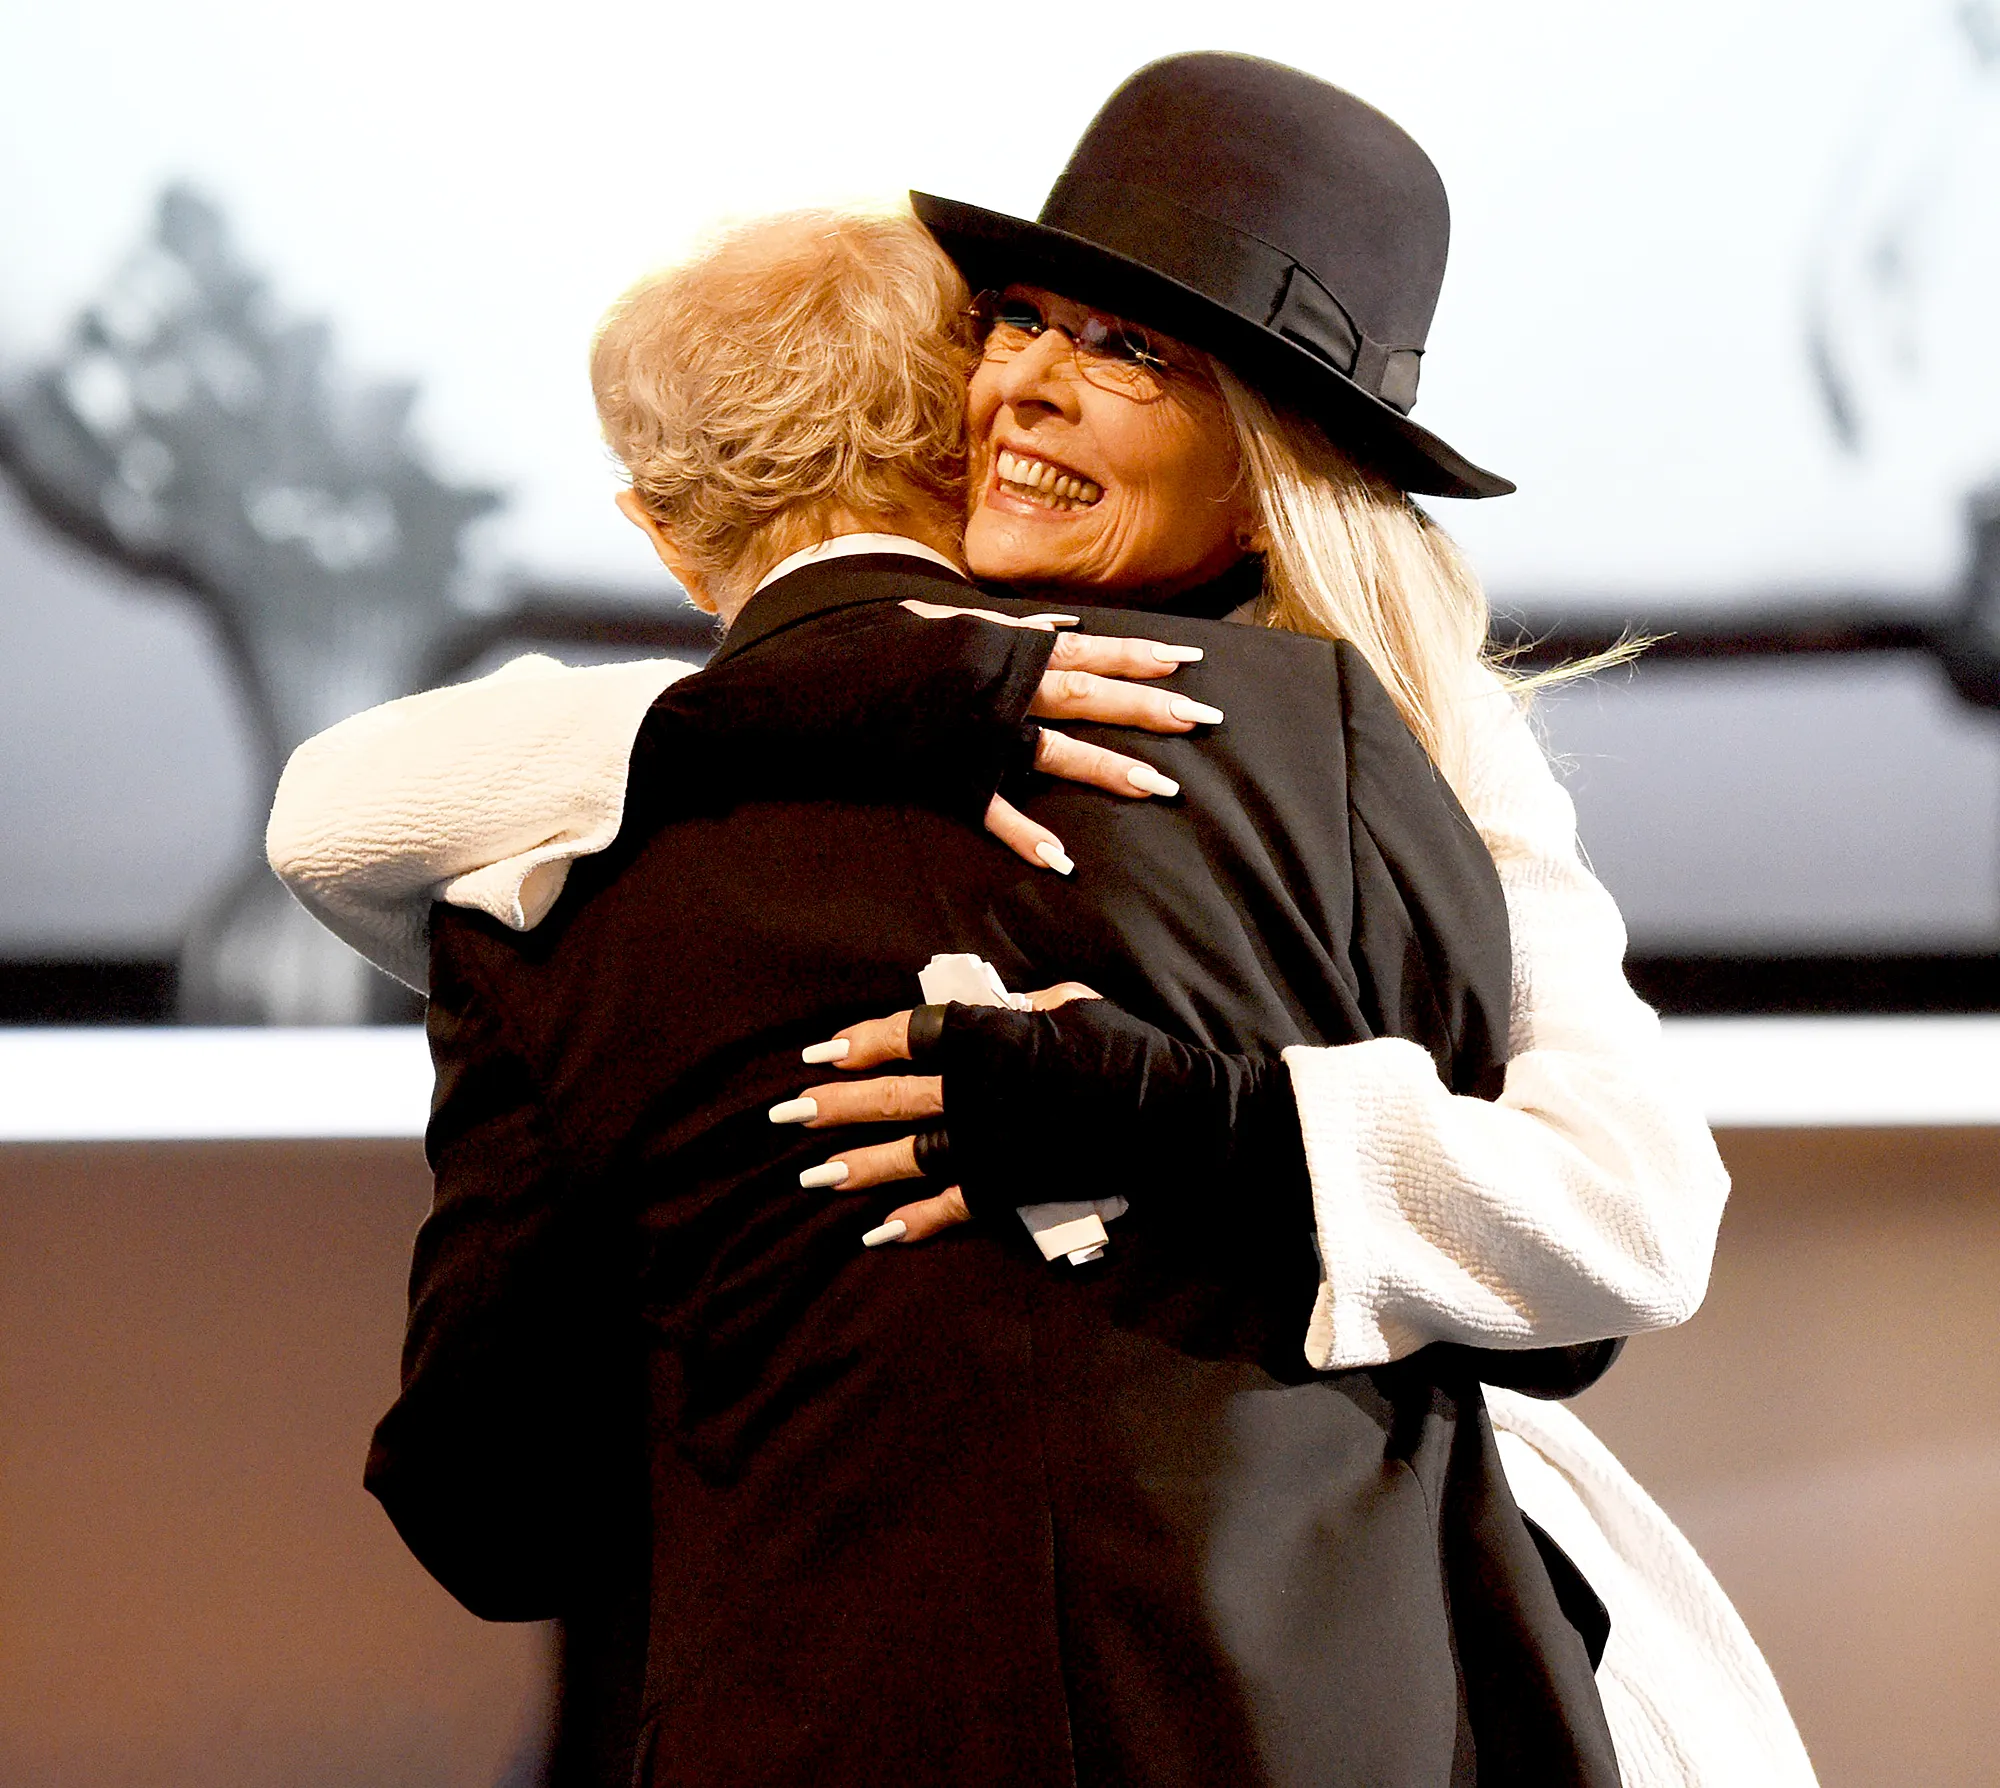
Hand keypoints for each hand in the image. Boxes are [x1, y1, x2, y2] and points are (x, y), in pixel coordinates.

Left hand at [782, 989, 1310, 1246]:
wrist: (1176, 1117)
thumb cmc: (1130, 1049)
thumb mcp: (1075, 1004)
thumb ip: (1024, 1008)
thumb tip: (994, 1006)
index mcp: (990, 1034)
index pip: (909, 1033)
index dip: (861, 1041)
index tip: (821, 1050)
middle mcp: (977, 1089)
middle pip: (891, 1094)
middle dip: (834, 1104)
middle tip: (786, 1114)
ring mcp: (991, 1142)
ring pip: (908, 1152)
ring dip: (857, 1164)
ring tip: (812, 1174)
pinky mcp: (1012, 1186)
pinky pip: (955, 1206)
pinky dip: (917, 1221)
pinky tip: (878, 1232)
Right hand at [898, 601, 1222, 873]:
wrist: (831, 683)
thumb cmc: (892, 646)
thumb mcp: (951, 620)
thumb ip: (1008, 627)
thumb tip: (1057, 625)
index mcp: (1005, 650)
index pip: (1086, 649)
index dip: (1137, 654)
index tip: (1187, 659)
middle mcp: (1004, 690)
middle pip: (1088, 696)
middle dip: (1148, 706)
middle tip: (1202, 718)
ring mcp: (982, 735)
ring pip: (1056, 752)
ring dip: (1109, 768)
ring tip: (1160, 786)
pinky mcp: (954, 775)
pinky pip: (994, 810)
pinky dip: (1026, 836)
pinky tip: (1062, 860)